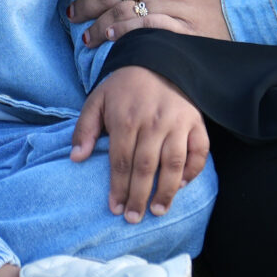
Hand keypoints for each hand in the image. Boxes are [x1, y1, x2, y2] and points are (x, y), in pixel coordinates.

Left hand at [69, 65, 208, 221]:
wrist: (156, 59)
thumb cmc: (123, 86)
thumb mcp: (97, 99)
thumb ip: (85, 128)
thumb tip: (76, 158)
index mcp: (126, 119)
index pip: (121, 161)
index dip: (118, 187)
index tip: (115, 208)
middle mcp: (154, 123)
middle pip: (146, 167)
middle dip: (139, 196)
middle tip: (134, 218)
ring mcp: (177, 123)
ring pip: (174, 163)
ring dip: (167, 191)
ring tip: (158, 210)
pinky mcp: (196, 122)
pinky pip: (199, 151)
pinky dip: (193, 170)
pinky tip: (182, 185)